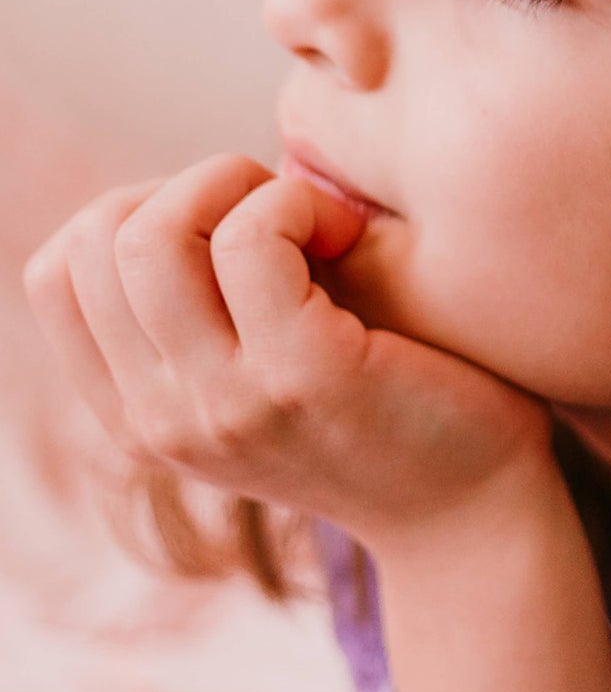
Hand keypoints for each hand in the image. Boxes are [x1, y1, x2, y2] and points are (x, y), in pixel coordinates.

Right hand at [22, 154, 555, 551]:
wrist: (473, 509)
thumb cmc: (387, 406)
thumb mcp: (262, 370)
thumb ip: (207, 310)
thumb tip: (192, 187)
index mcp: (140, 415)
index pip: (56, 273)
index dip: (141, 208)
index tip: (232, 222)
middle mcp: (162, 419)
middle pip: (99, 240)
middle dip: (194, 182)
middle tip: (284, 208)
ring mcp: (225, 403)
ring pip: (154, 234)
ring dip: (242, 184)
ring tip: (318, 219)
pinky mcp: (302, 375)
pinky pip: (255, 236)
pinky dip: (299, 201)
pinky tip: (350, 232)